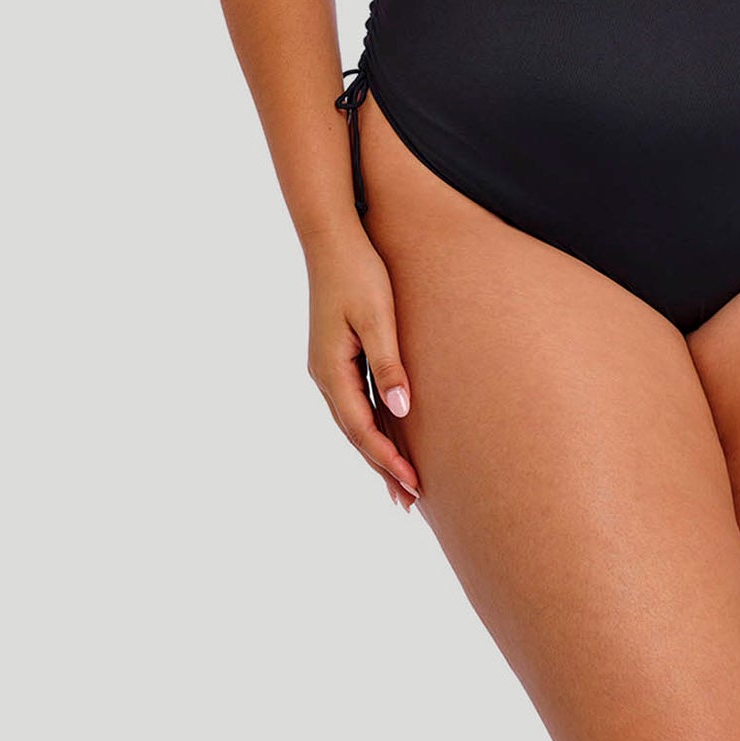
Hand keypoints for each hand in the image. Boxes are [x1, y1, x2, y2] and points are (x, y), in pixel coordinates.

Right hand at [306, 235, 422, 511]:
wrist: (333, 238)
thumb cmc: (359, 272)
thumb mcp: (377, 317)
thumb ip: (389, 365)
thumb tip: (401, 413)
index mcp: (331, 371)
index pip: (362, 429)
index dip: (388, 460)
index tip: (414, 485)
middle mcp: (325, 375)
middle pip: (355, 434)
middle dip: (382, 468)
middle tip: (410, 503)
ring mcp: (328, 367)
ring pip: (354, 421)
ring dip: (376, 452)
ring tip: (401, 484)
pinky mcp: (337, 356)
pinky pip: (356, 402)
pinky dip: (372, 427)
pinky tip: (387, 436)